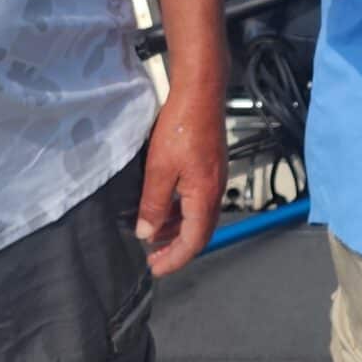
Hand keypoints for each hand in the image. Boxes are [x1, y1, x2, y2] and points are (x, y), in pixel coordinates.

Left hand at [135, 85, 225, 277]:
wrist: (200, 93)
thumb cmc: (181, 127)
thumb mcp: (160, 169)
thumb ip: (154, 204)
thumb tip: (147, 234)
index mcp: (204, 197)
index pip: (193, 241)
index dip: (175, 259)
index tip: (156, 269)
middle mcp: (215, 191)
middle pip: (200, 233)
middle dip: (177, 249)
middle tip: (154, 259)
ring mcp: (214, 179)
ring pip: (198, 217)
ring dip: (177, 230)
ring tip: (154, 236)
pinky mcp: (209, 167)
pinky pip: (197, 201)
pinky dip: (181, 212)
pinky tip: (164, 208)